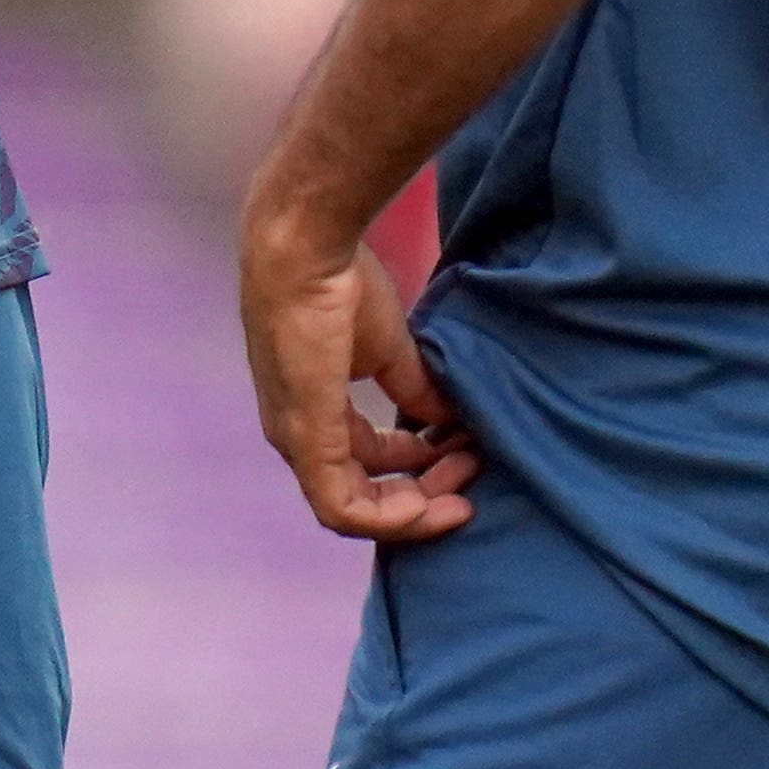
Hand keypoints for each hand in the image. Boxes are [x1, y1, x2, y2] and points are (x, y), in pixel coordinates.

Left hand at [239, 201, 477, 543]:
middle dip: (425, 491)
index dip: (419, 465)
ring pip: (354, 510)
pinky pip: (341, 507)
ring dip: (413, 509)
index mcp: (315, 410)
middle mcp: (298, 434)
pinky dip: (390, 516)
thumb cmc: (340, 285)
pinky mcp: (304, 441)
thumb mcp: (388, 348)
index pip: (366, 461)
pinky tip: (430, 503)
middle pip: (364, 492)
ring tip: (460, 491)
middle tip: (471, 470)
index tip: (465, 451)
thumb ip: (414, 388)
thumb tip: (450, 419)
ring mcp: (296, 441)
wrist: (307, 252)